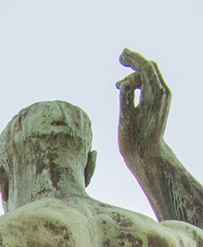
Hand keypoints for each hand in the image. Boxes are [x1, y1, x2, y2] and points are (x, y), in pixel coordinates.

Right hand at [118, 48, 170, 168]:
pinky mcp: (162, 101)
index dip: (133, 58)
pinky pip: (151, 83)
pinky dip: (138, 82)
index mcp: (155, 95)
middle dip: (135, 61)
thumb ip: (125, 98)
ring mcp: (164, 96)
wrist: (148, 156)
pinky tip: (125, 89)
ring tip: (116, 85)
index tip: (121, 54)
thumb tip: (123, 82)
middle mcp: (163, 92)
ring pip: (150, 74)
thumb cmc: (134, 142)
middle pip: (149, 67)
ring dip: (134, 74)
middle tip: (120, 57)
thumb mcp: (125, 120)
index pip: (145, 68)